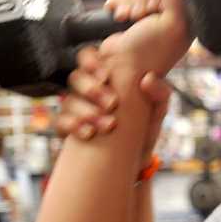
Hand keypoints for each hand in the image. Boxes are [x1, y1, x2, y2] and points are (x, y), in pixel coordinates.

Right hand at [57, 47, 174, 159]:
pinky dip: (72, 126)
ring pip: (68, 101)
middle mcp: (87, 91)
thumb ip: (160, 94)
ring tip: (109, 125)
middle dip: (92, 89)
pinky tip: (89, 134)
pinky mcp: (70, 129)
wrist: (134, 164)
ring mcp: (76, 109)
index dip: (90, 61)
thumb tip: (146, 79)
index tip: (106, 75)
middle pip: (76, 78)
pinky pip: (61, 123)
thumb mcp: (157, 112)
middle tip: (113, 104)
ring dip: (86, 111)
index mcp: (105, 78)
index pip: (88, 57)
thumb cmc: (146, 130)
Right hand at [99, 0, 191, 74]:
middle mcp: (168, 12)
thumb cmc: (148, 54)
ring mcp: (149, 12)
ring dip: (128, 1)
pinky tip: (119, 16)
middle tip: (138, 17)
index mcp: (184, 15)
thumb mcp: (173, 26)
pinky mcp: (130, 13)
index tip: (152, 9)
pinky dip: (117, 1)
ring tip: (127, 19)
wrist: (121, 68)